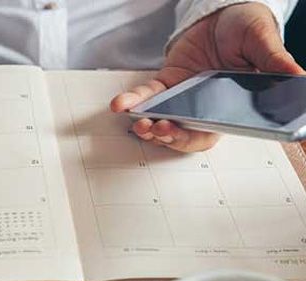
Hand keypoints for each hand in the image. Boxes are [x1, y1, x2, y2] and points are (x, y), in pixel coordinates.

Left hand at [111, 2, 304, 151]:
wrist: (223, 14)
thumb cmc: (247, 29)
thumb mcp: (262, 41)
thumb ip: (274, 60)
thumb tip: (297, 77)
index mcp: (230, 105)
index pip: (213, 131)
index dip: (196, 138)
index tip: (183, 136)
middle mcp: (204, 107)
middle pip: (184, 132)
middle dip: (170, 136)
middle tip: (160, 130)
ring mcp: (182, 97)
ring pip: (163, 120)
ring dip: (149, 126)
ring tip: (140, 124)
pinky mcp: (166, 84)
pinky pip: (147, 96)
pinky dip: (133, 101)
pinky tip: (120, 104)